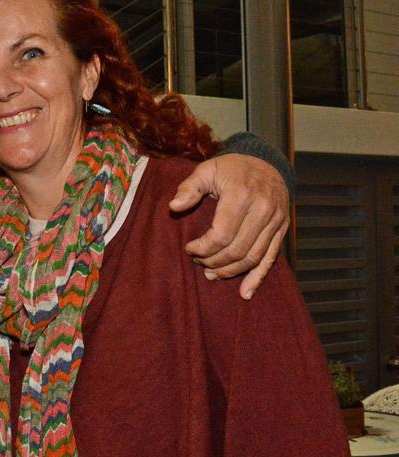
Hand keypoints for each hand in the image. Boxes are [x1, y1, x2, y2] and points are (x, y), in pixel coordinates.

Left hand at [169, 154, 289, 299]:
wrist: (267, 163)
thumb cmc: (231, 168)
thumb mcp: (207, 169)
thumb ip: (189, 188)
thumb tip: (173, 207)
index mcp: (242, 196)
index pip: (222, 235)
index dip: (203, 248)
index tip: (189, 249)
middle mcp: (263, 210)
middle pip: (237, 250)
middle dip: (214, 261)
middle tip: (198, 261)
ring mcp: (275, 222)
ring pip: (252, 258)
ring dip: (230, 271)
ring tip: (211, 274)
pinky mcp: (282, 230)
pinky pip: (270, 259)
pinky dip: (257, 278)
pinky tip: (245, 293)